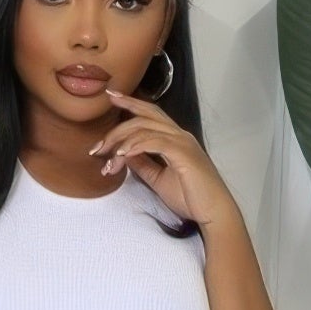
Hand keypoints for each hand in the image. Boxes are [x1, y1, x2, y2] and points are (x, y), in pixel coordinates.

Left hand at [89, 89, 237, 227]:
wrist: (214, 212)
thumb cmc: (191, 199)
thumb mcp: (159, 180)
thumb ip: (144, 165)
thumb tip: (124, 154)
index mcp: (176, 139)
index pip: (150, 114)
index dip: (130, 103)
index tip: (111, 97)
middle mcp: (180, 135)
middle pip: (143, 117)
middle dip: (117, 128)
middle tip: (96, 147)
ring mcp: (182, 143)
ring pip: (145, 128)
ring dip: (121, 142)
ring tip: (107, 159)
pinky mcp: (183, 154)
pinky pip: (154, 141)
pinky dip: (134, 146)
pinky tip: (122, 155)